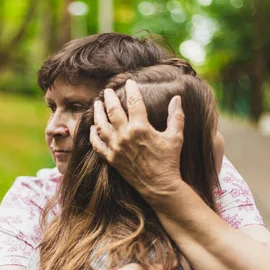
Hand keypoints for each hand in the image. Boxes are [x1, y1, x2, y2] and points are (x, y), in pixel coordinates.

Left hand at [90, 80, 184, 206]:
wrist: (159, 186)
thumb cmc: (169, 161)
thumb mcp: (176, 136)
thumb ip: (176, 116)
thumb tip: (177, 98)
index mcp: (141, 127)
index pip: (133, 102)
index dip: (131, 90)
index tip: (130, 82)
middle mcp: (125, 135)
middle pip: (112, 110)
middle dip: (109, 98)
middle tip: (107, 90)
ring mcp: (116, 147)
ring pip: (101, 126)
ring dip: (97, 113)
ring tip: (97, 104)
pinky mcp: (111, 159)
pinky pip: (97, 145)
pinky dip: (93, 135)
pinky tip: (92, 128)